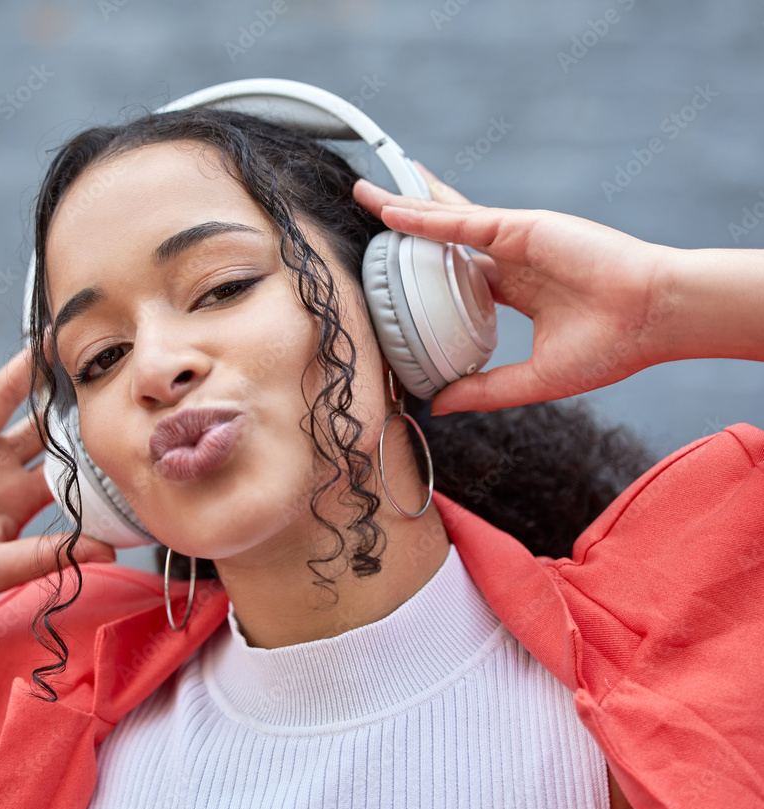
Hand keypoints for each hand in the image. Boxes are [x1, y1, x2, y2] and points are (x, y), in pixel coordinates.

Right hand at [0, 313, 114, 620]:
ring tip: (55, 339)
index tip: (125, 424)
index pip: (67, 468)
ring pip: (4, 397)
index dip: (93, 450)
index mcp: (19, 499)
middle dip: (68, 400)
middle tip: (101, 368)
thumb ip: (51, 553)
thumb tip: (113, 553)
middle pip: (42, 425)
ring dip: (27, 369)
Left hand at [353, 164, 674, 412]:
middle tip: (366, 214)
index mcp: (516, 291)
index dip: (424, 278)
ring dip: (403, 207)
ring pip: (445, 221)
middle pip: (444, 240)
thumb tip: (436, 405)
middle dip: (405, 227)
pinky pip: (460, 223)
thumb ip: (484, 389)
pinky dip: (424, 216)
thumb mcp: (532, 379)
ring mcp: (514, 241)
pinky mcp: (520, 228)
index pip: (456, 281)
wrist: (653, 320)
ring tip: (364, 195)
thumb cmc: (609, 349)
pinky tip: (389, 211)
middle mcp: (510, 261)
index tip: (392, 283)